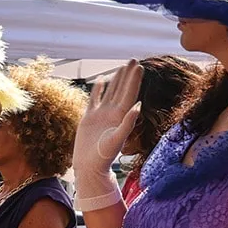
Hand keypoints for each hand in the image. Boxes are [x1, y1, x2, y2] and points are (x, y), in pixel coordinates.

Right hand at [72, 60, 141, 182]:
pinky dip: (97, 89)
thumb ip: (128, 122)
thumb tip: (138, 104)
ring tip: (121, 67)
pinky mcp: (89, 118)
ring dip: (116, 79)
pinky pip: (94, 99)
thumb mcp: (117, 139)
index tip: (139, 66)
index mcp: (120, 116)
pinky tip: (100, 80)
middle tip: (133, 60)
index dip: (134, 80)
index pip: (130, 94)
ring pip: (109, 92)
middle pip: (122, 90)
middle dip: (127, 75)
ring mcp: (101, 114)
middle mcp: (112, 113)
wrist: (89, 166)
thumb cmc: (103, 156)